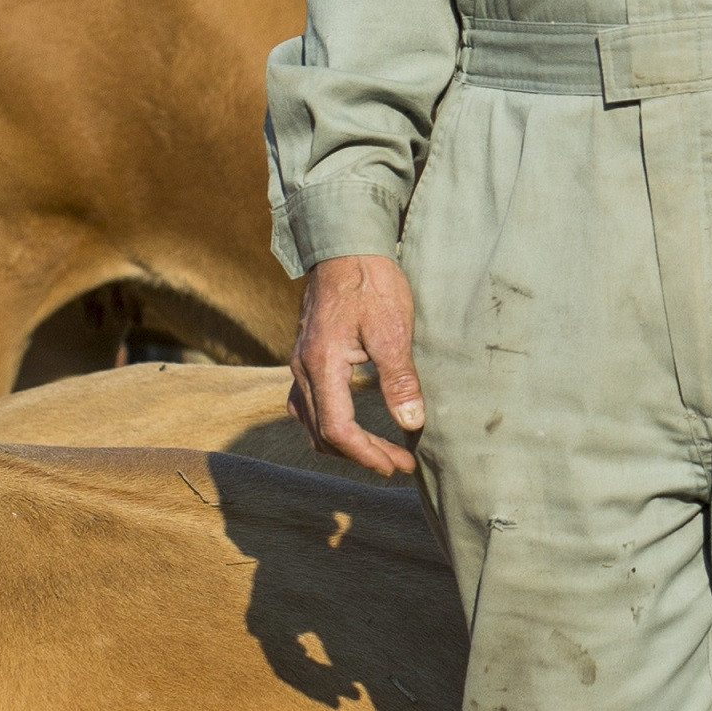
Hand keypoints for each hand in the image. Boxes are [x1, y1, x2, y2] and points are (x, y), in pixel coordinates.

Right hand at [289, 252, 427, 476]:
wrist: (345, 245)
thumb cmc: (371, 282)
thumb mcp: (393, 330)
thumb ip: (400, 380)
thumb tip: (411, 424)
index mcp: (322, 364)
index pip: (338, 429)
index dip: (368, 454)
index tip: (399, 465)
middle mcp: (302, 368)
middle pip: (322, 432)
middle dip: (361, 454)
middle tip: (399, 462)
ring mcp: (300, 362)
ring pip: (310, 422)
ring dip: (344, 442)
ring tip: (380, 450)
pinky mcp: (305, 355)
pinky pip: (307, 403)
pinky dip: (329, 423)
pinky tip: (353, 423)